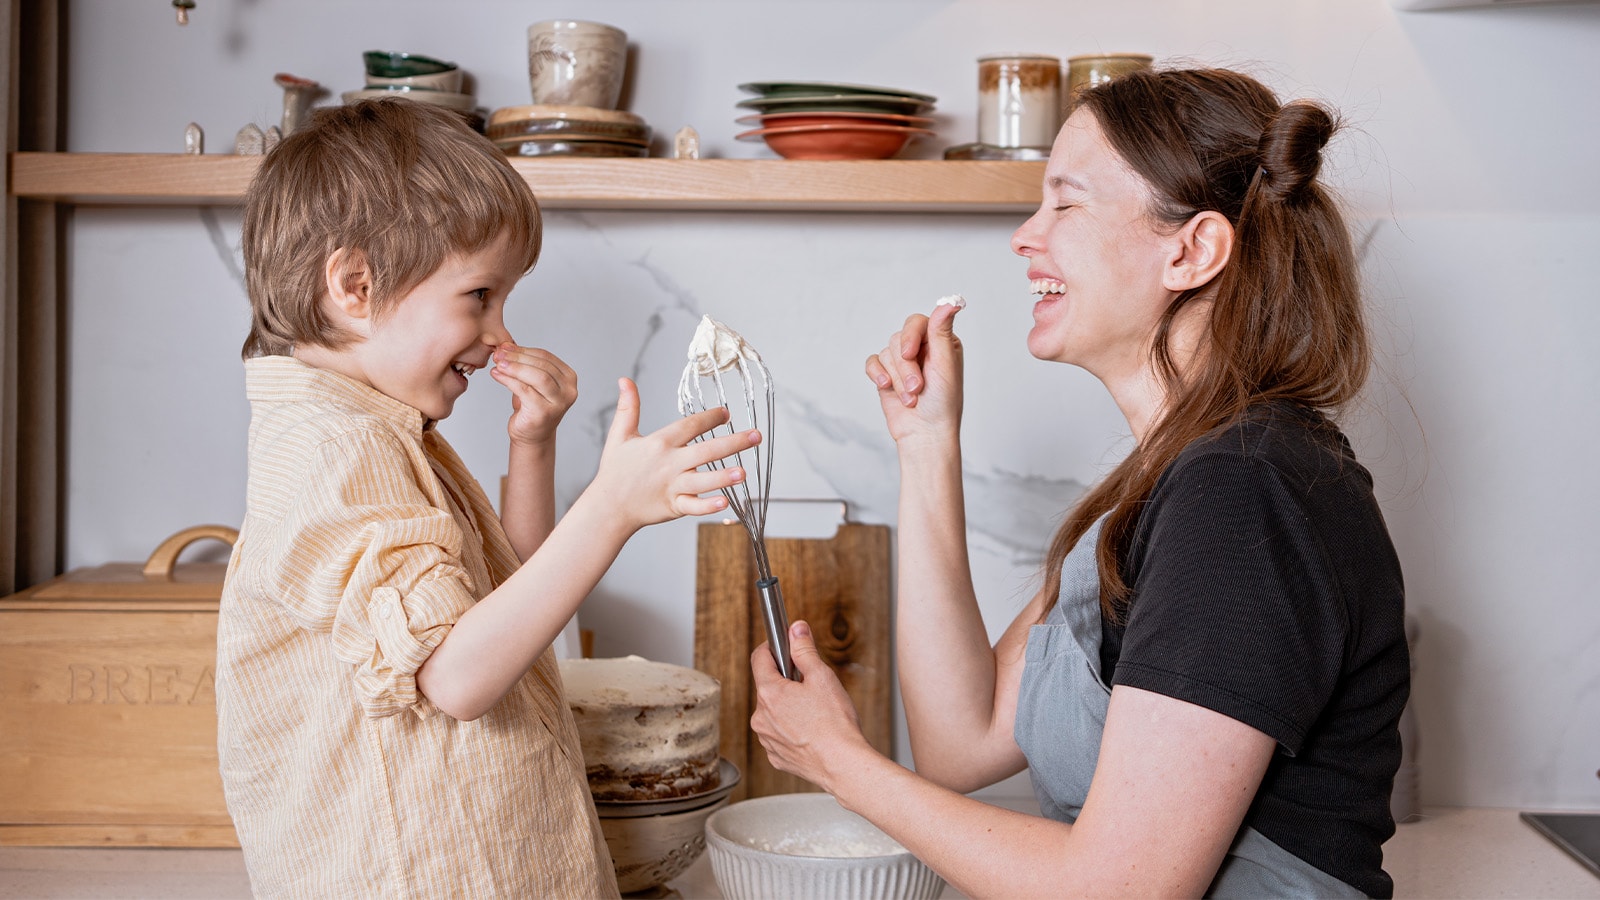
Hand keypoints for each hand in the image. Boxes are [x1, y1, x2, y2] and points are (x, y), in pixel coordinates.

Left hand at [491, 343, 577, 446]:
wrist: (531, 435)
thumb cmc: (531, 406)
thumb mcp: (531, 381)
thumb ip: (524, 364)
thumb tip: (507, 344)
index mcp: (569, 378)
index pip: (546, 357)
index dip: (524, 350)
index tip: (505, 347)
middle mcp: (569, 391)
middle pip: (542, 366)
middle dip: (518, 357)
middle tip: (499, 354)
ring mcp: (559, 403)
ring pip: (537, 377)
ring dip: (515, 367)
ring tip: (498, 363)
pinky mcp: (544, 412)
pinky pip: (525, 391)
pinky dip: (509, 380)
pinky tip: (497, 375)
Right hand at [585, 378, 759, 530]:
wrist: (608, 506)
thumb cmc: (616, 471)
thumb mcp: (620, 435)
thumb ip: (628, 408)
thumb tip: (625, 380)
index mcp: (659, 443)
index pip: (690, 425)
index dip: (710, 418)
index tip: (727, 413)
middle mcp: (669, 463)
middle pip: (705, 451)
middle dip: (733, 443)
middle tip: (756, 436)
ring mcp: (672, 486)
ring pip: (702, 480)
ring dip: (723, 476)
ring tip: (743, 472)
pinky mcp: (673, 506)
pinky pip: (693, 506)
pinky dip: (708, 505)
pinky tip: (726, 501)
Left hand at [750, 620, 874, 791]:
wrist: (842, 764)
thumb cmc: (834, 725)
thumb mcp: (822, 677)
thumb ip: (804, 650)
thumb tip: (796, 630)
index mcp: (769, 693)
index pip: (759, 658)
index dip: (771, 648)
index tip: (781, 647)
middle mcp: (761, 717)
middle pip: (768, 687)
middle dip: (786, 683)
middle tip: (810, 687)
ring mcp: (767, 739)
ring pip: (773, 713)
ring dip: (788, 708)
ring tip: (813, 714)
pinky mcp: (775, 757)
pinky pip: (779, 735)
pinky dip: (791, 731)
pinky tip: (811, 732)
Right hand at [864, 302, 963, 444]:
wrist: (925, 434)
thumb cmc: (942, 403)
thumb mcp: (945, 365)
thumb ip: (942, 331)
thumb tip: (953, 301)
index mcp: (940, 342)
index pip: (917, 322)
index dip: (910, 336)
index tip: (909, 354)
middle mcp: (921, 348)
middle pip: (898, 339)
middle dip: (905, 367)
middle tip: (917, 388)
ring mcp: (902, 361)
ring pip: (886, 353)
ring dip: (897, 378)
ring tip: (911, 398)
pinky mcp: (886, 374)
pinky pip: (873, 362)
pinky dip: (878, 374)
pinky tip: (886, 387)